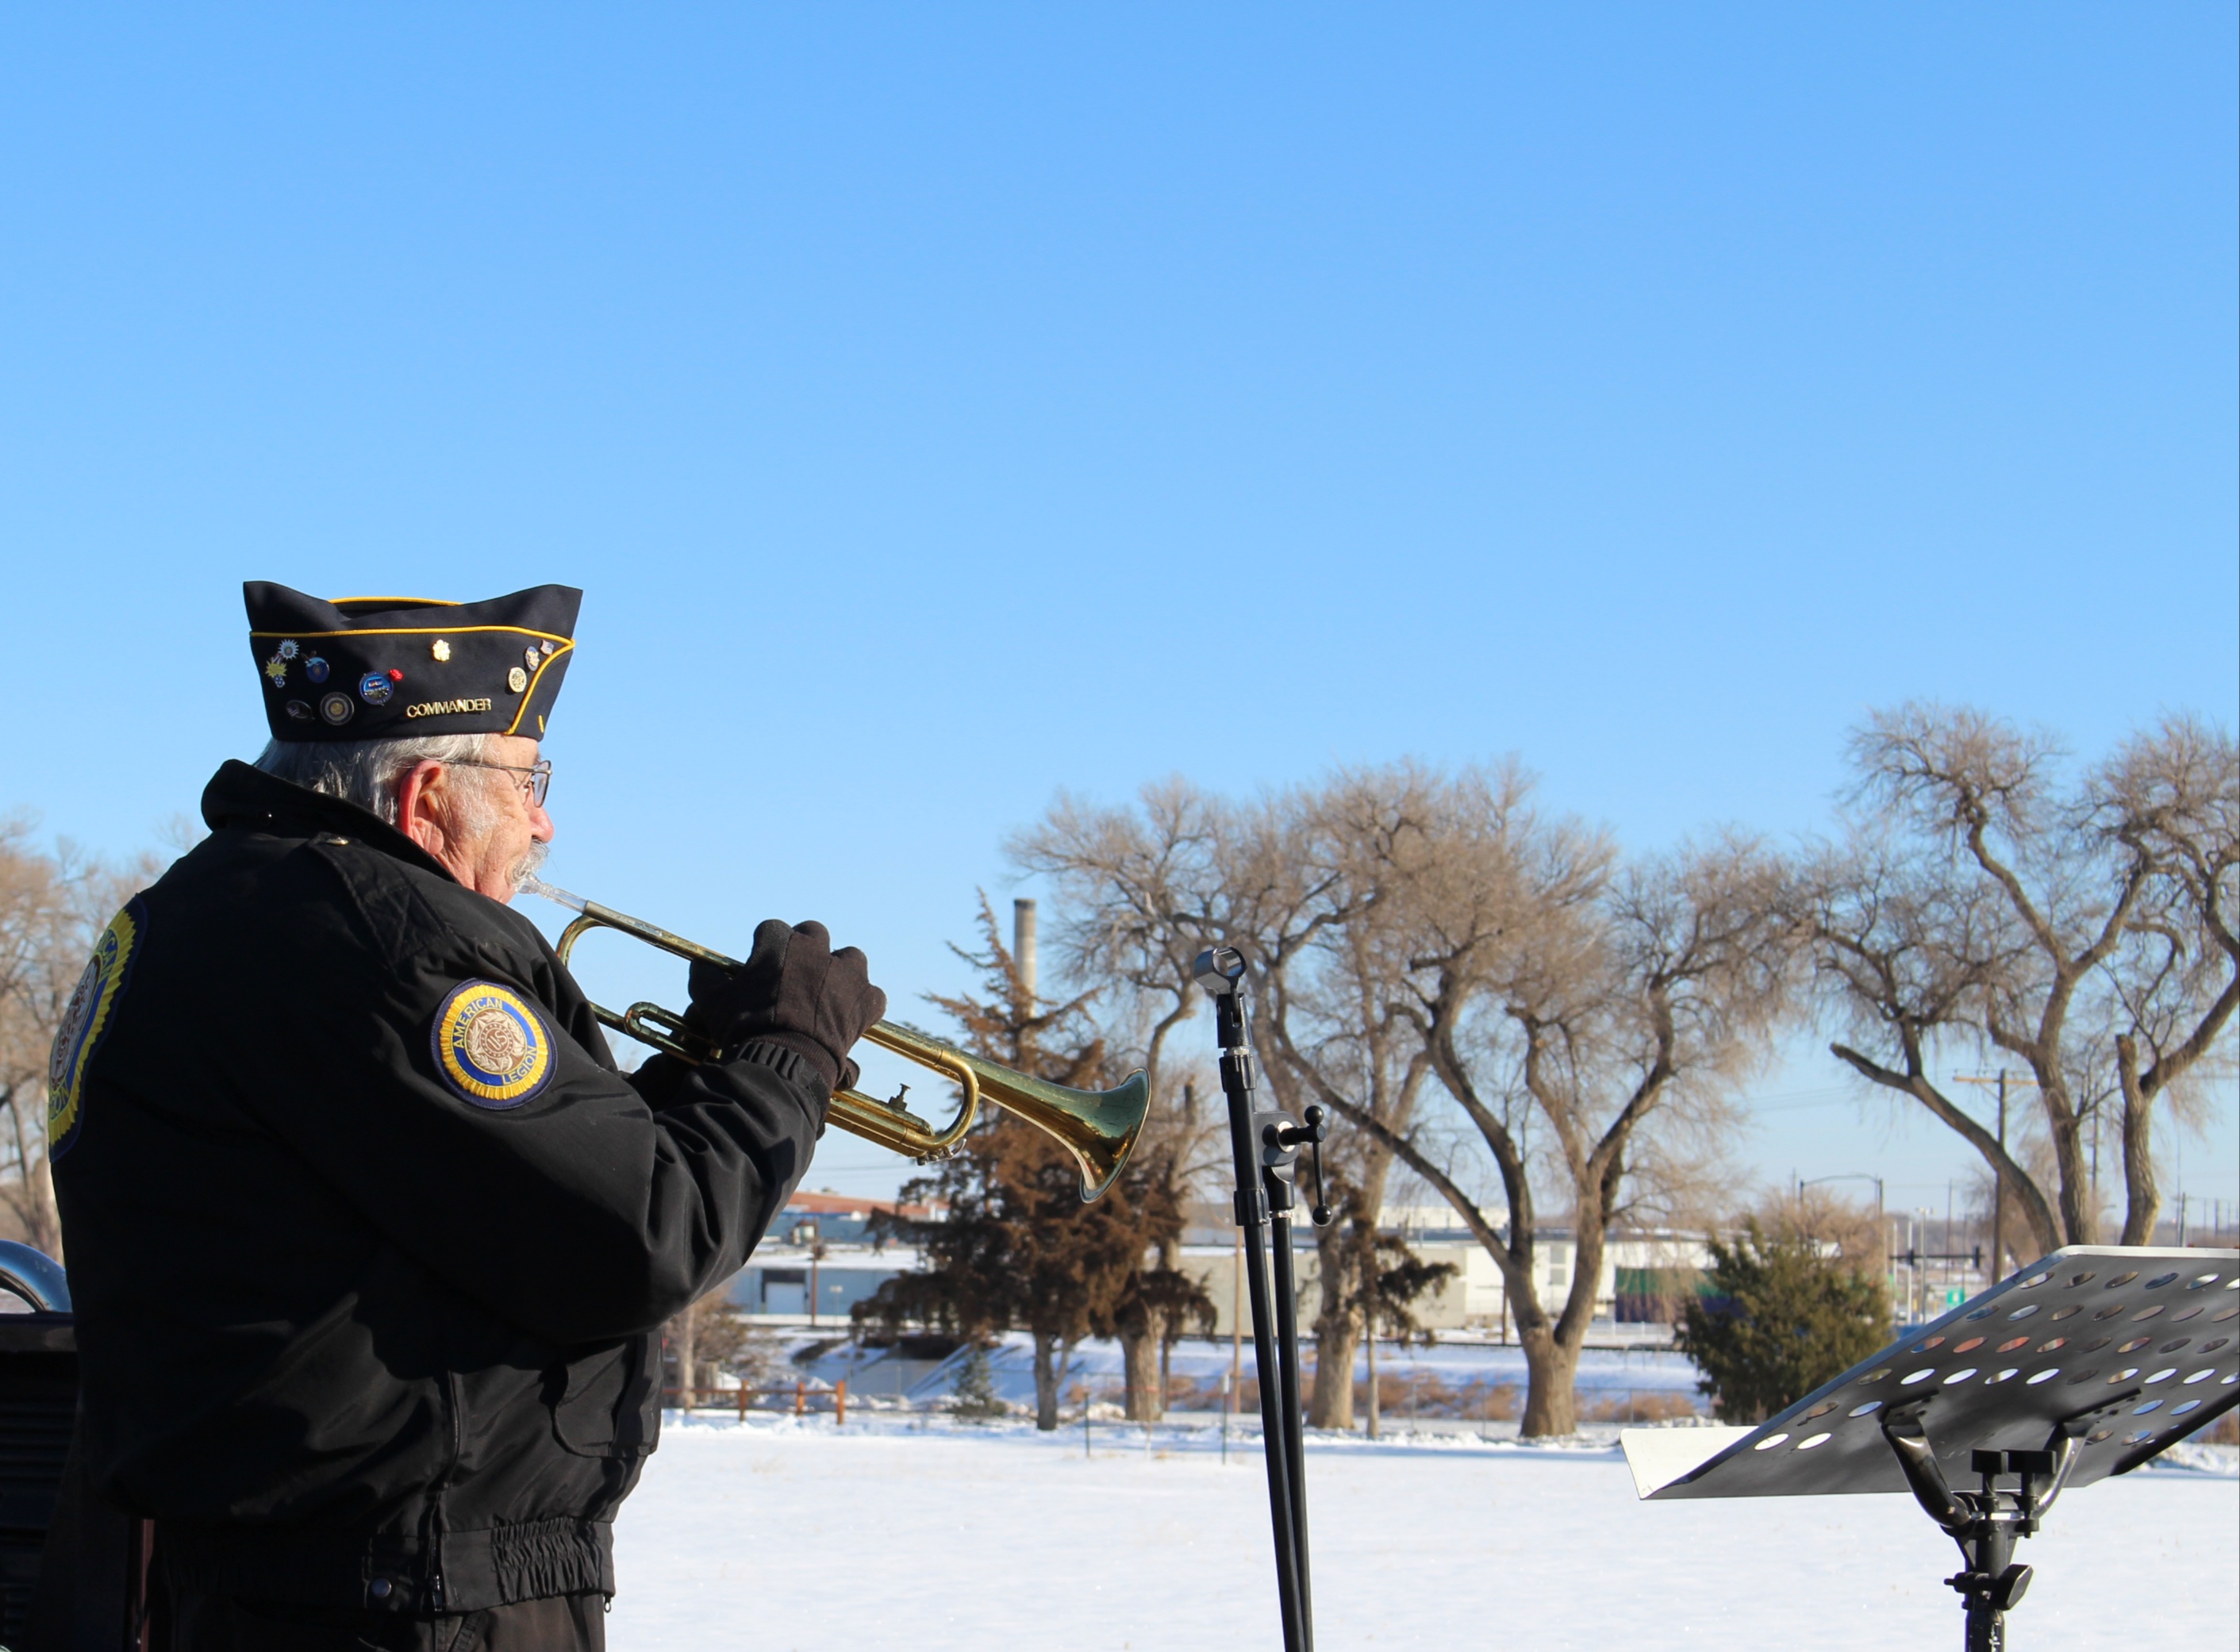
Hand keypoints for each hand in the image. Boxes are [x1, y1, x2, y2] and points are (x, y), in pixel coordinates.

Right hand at [685, 919, 885, 1090]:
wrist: (783, 1058)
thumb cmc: (744, 1028)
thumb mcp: (711, 1001)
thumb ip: (706, 978)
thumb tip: (700, 967)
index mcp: (778, 942)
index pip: (771, 929)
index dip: (765, 947)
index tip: (762, 965)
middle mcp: (815, 948)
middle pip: (814, 934)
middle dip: (806, 949)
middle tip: (796, 974)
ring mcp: (845, 972)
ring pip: (850, 957)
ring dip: (840, 971)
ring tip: (828, 992)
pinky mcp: (865, 999)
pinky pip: (873, 995)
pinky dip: (863, 1005)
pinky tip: (851, 1018)